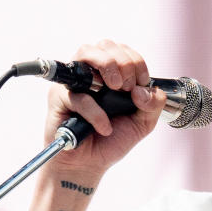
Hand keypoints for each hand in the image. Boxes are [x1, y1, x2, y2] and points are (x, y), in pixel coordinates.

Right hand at [43, 40, 165, 179]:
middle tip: (128, 87)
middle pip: (105, 45)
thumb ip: (153, 104)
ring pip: (85, 52)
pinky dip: (96, 112)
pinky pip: (78, 95)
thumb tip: (144, 90)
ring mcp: (73, 83)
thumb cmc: (112, 140)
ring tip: (116, 89)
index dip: (136, 62)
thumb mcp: (142, 123)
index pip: (123, 50)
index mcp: (110, 74)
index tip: (141, 84)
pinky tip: (105, 128)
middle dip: (124, 62)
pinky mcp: (58, 98)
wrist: (89, 165)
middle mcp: (90, 73)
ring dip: (107, 66)